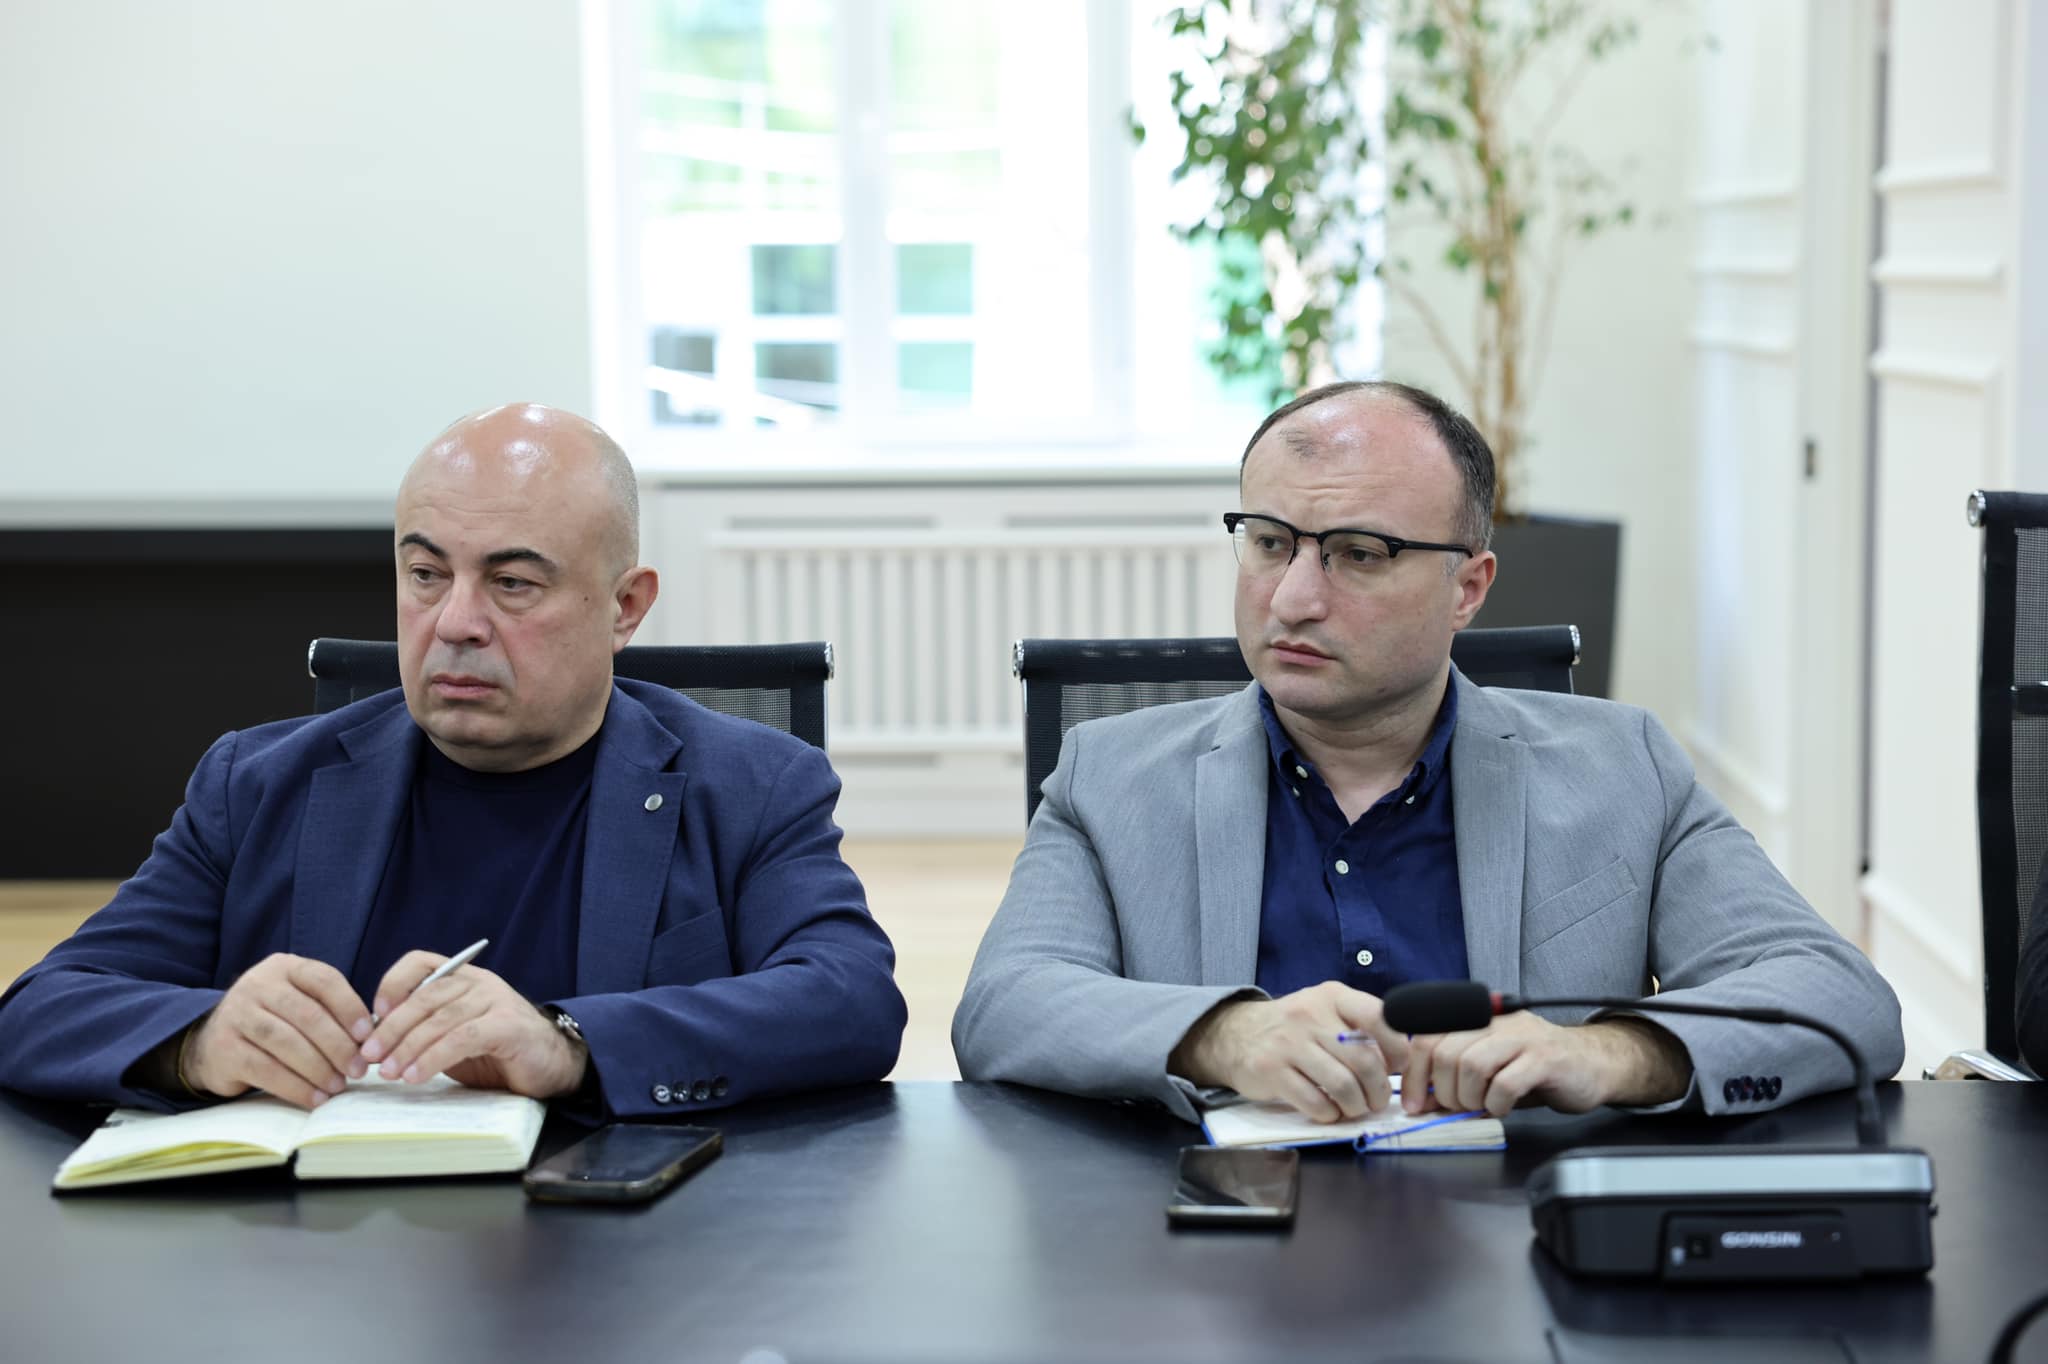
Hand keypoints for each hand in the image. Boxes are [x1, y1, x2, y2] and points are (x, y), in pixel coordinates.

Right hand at [183, 954, 373, 1107]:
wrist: (213, 1041)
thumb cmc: (274, 1021)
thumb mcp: (298, 1002)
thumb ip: (330, 1012)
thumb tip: (373, 1041)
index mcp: (284, 967)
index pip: (324, 980)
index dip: (350, 1008)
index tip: (369, 1036)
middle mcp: (257, 985)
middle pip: (308, 1015)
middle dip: (339, 1046)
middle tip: (359, 1069)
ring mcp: (236, 1015)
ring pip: (287, 1042)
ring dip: (319, 1068)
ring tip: (339, 1086)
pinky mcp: (224, 1048)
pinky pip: (266, 1070)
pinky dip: (295, 1087)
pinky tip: (315, 1097)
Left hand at [359, 950, 585, 1098]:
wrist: (551, 1065)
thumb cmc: (496, 1053)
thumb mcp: (453, 1036)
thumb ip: (423, 1031)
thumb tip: (374, 1046)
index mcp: (463, 978)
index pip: (420, 962)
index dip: (392, 984)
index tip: (374, 1015)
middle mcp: (479, 982)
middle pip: (426, 996)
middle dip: (392, 1028)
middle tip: (370, 1055)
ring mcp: (497, 1000)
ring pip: (441, 1019)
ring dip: (409, 1047)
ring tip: (390, 1072)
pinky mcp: (509, 1025)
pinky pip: (462, 1038)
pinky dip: (434, 1057)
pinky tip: (417, 1075)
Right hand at [1169, 981, 1411, 1121]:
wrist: (1236, 1034)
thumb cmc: (1295, 1027)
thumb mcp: (1326, 1010)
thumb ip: (1360, 1026)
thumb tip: (1401, 1059)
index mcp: (1332, 996)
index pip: (1379, 1016)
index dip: (1397, 1048)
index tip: (1397, 1068)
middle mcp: (1310, 1015)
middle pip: (1364, 1060)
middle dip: (1379, 1090)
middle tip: (1377, 1101)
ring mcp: (1289, 1044)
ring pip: (1342, 1085)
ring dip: (1356, 1106)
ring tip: (1355, 1109)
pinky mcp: (1271, 1071)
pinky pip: (1315, 1102)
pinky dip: (1330, 1114)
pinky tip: (1329, 1111)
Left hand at [1402, 1013, 1690, 1116]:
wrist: (1595, 1064)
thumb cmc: (1538, 1068)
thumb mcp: (1490, 1071)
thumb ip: (1455, 1081)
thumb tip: (1420, 1102)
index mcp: (1477, 1020)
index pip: (1427, 1037)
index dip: (1414, 1074)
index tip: (1413, 1103)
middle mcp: (1496, 1022)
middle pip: (1446, 1052)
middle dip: (1442, 1090)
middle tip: (1455, 1108)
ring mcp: (1522, 1037)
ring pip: (1471, 1064)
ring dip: (1468, 1097)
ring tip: (1480, 1106)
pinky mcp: (1545, 1059)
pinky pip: (1505, 1084)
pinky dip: (1496, 1105)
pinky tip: (1502, 1109)